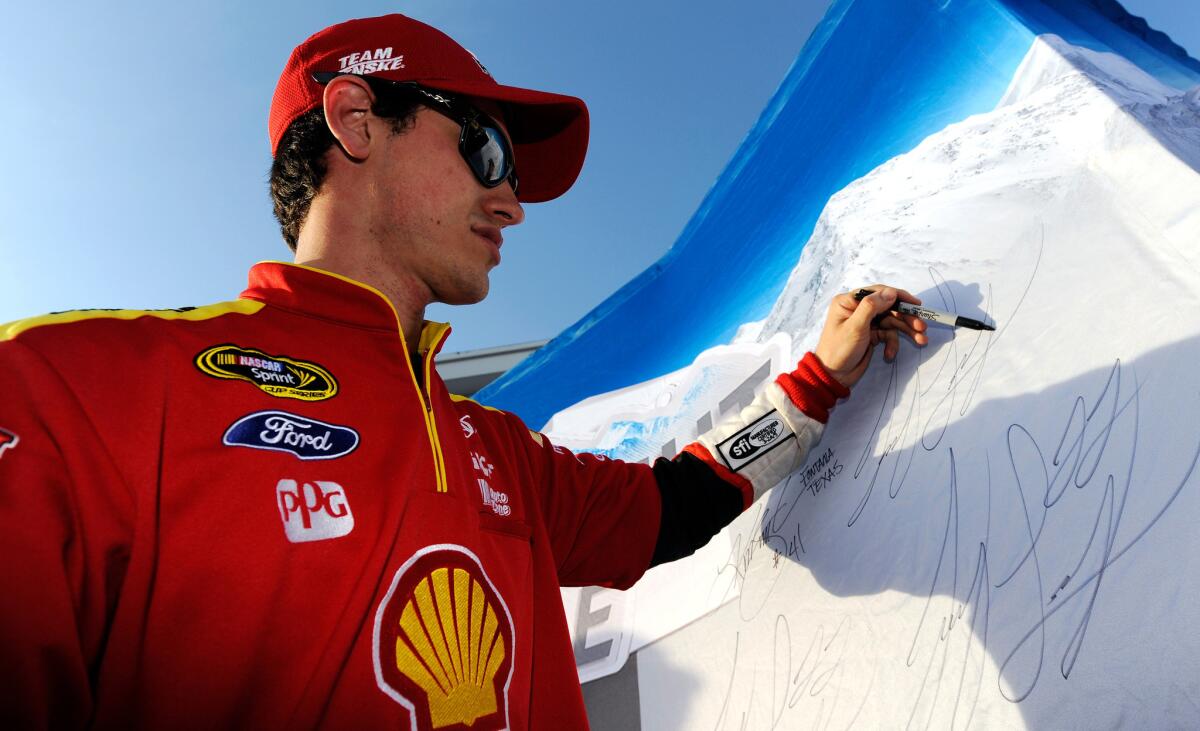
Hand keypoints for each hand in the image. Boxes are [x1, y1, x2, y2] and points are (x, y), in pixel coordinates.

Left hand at [814, 285, 928, 387]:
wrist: (833, 376)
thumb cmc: (839, 349)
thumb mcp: (855, 326)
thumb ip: (872, 307)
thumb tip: (891, 292)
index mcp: (849, 301)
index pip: (878, 292)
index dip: (899, 296)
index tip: (915, 304)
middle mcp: (858, 309)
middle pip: (889, 307)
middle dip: (906, 318)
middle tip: (922, 326)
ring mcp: (866, 322)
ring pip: (892, 322)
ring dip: (906, 331)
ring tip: (921, 340)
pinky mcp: (872, 335)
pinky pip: (888, 334)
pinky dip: (892, 344)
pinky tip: (890, 355)